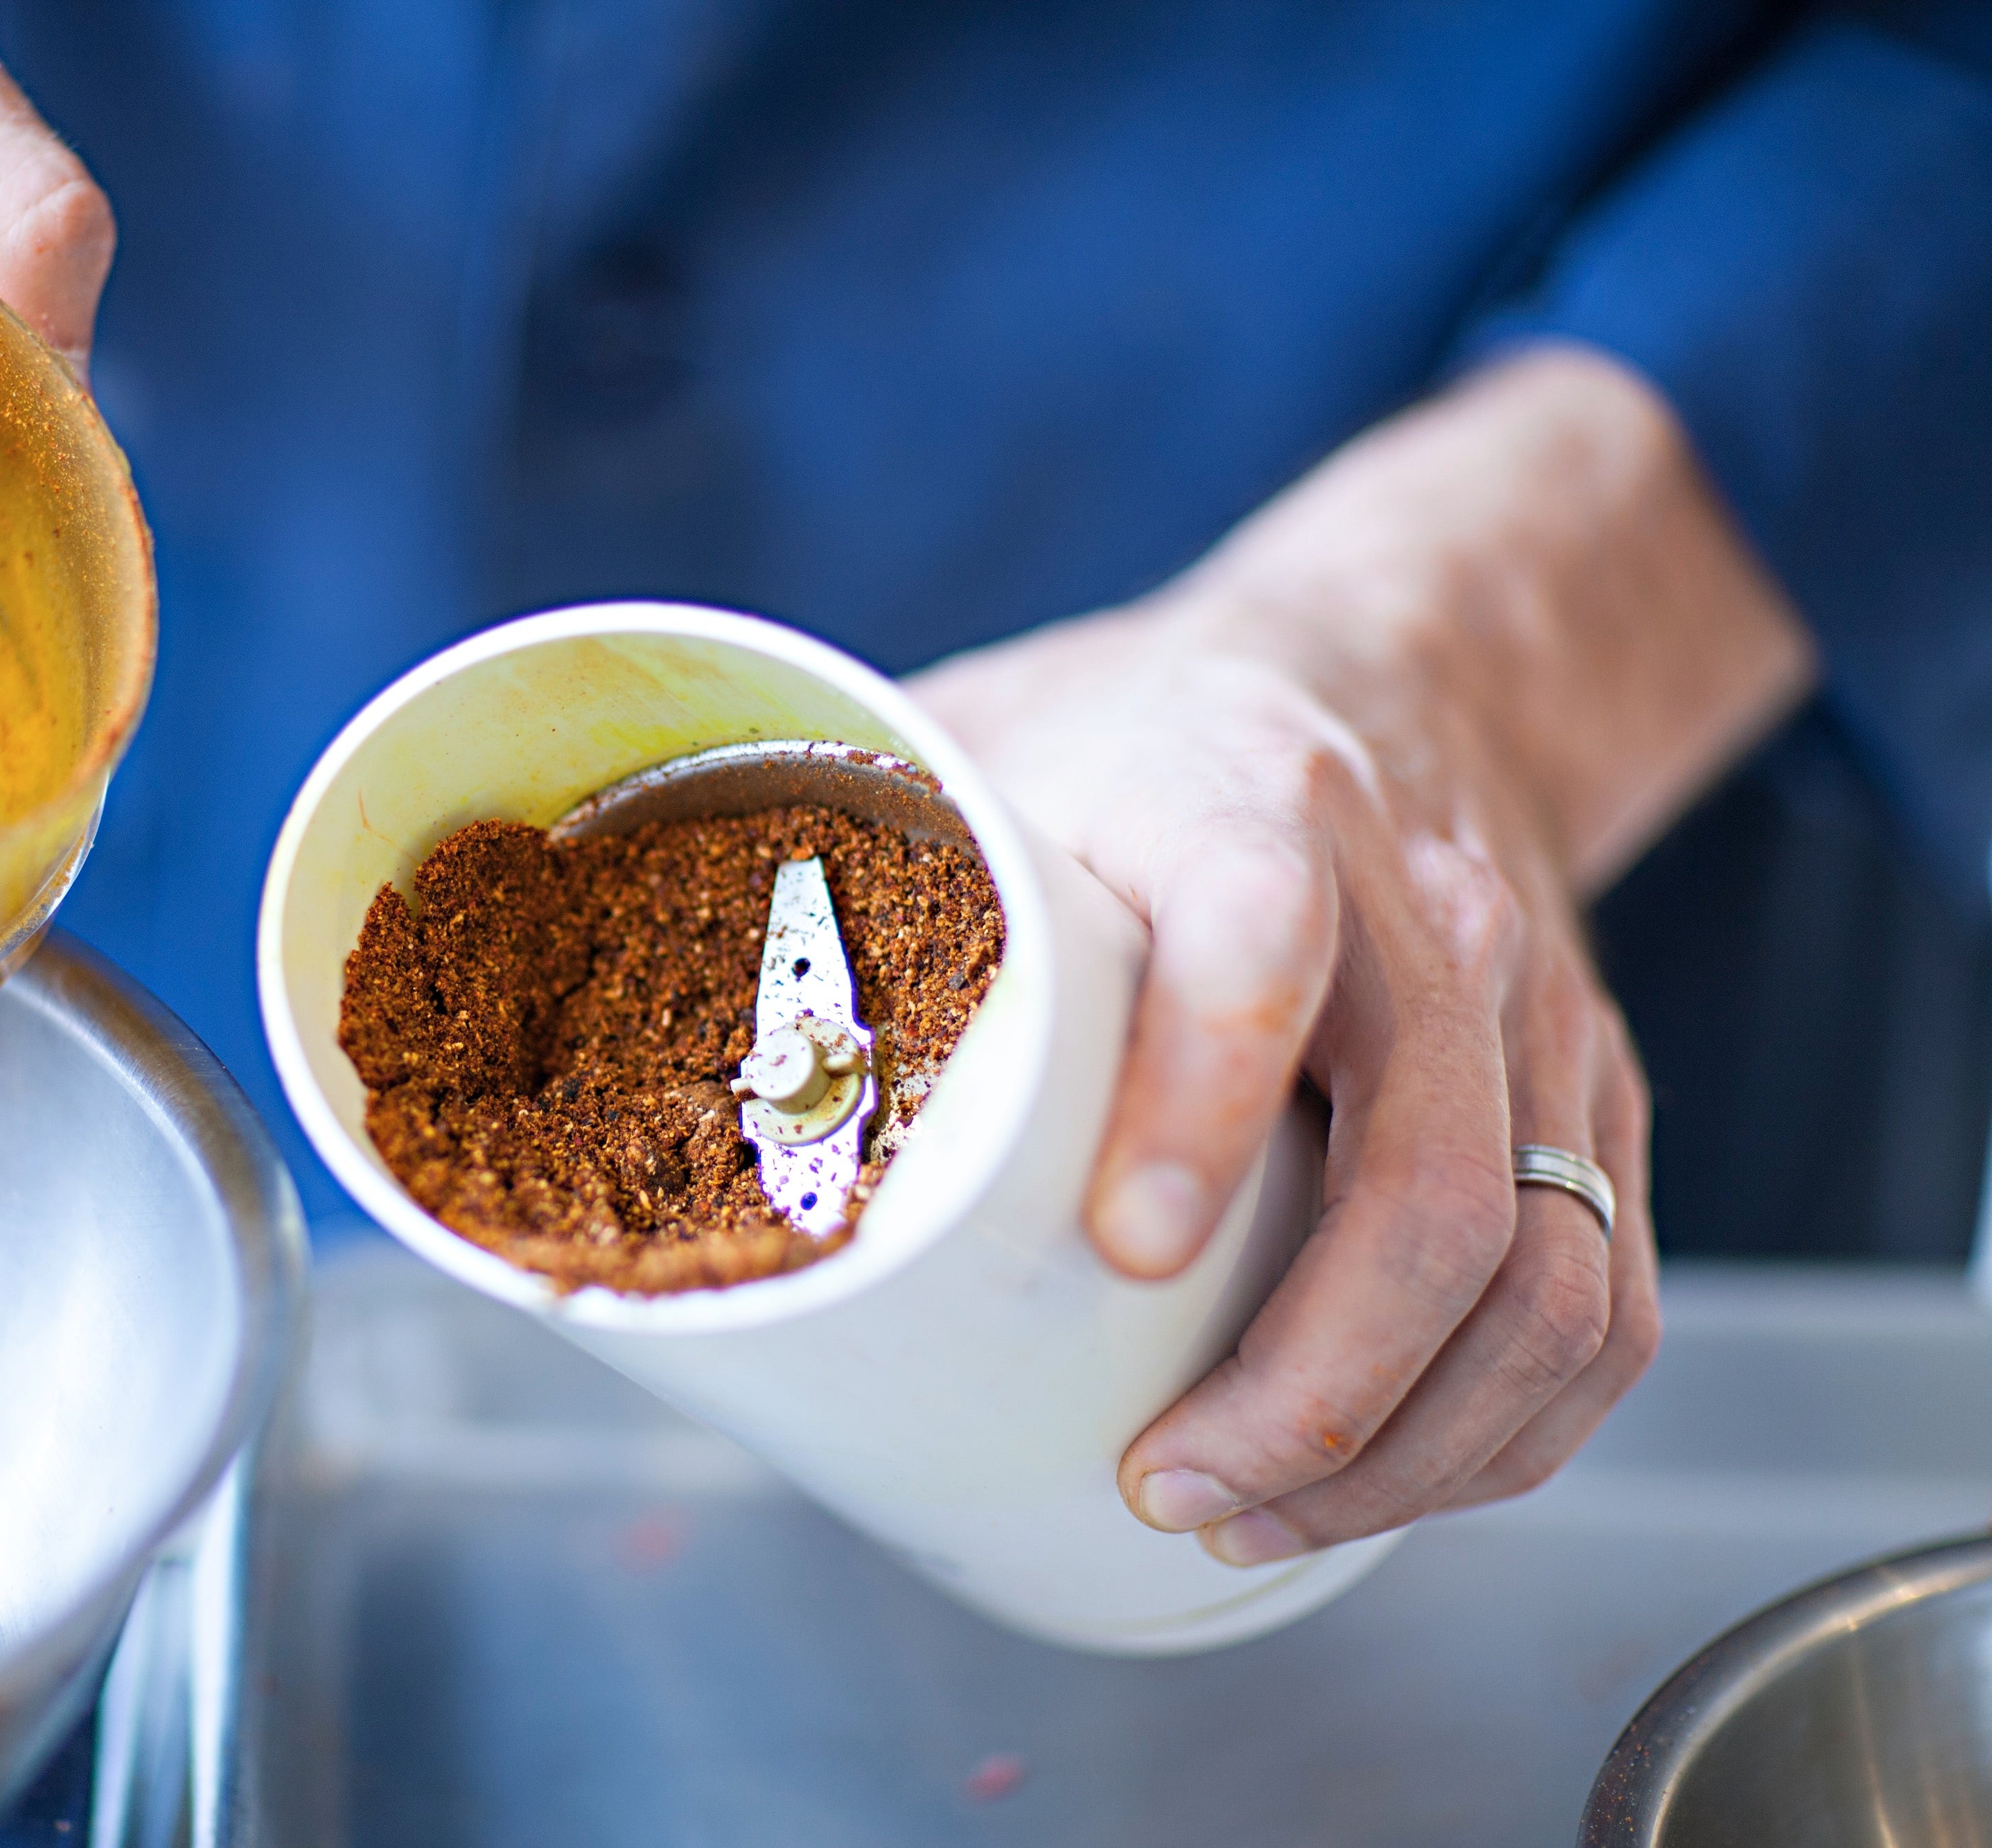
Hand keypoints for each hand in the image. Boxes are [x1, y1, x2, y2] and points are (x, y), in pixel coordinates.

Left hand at [911, 346, 1814, 1562]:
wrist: (1408, 656)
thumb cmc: (1149, 726)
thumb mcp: (988, 729)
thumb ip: (829, 834)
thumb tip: (606, 983)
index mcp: (1247, 798)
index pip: (1263, 940)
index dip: (1204, 1099)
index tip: (1124, 1249)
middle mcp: (1427, 907)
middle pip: (1432, 1173)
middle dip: (1310, 1379)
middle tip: (1164, 1481)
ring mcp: (1533, 1013)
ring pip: (1545, 1273)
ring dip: (1408, 1441)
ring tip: (1249, 1516)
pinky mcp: (1590, 1097)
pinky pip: (1607, 1298)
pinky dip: (1512, 1432)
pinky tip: (1384, 1485)